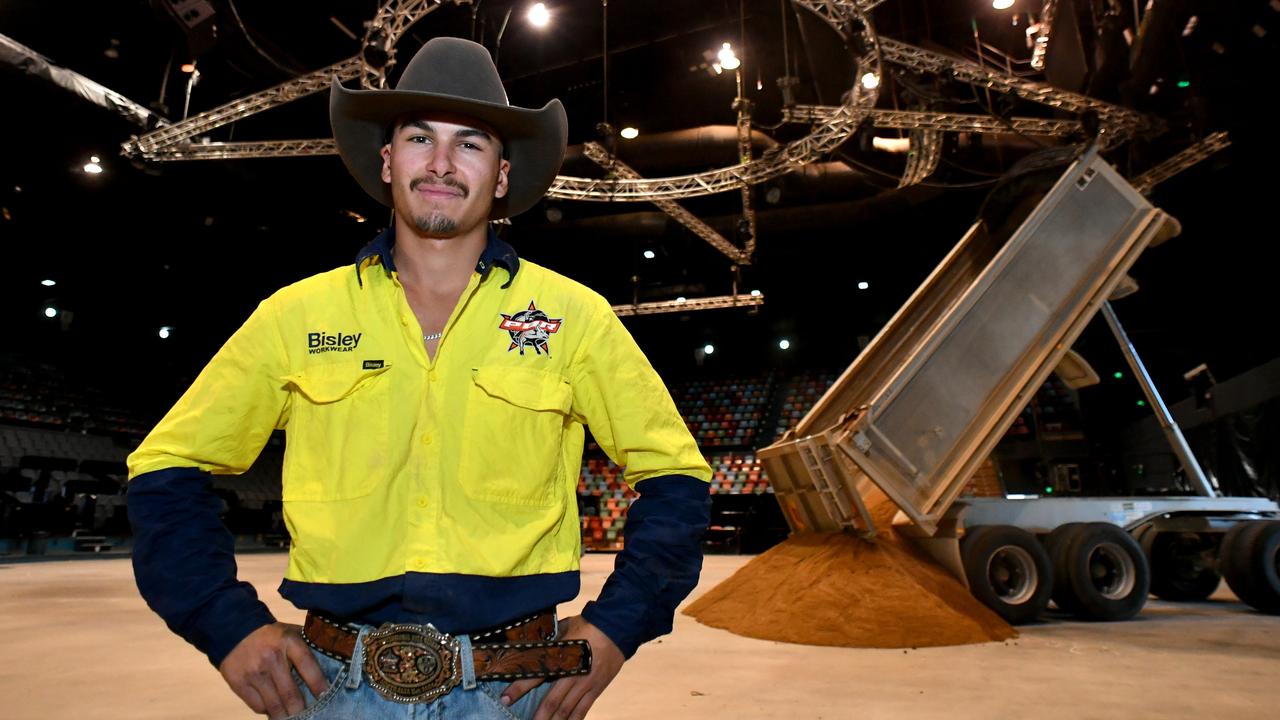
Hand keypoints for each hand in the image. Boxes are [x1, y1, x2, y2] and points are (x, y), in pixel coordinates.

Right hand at [218, 622, 327, 718]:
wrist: (234, 629)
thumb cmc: (271, 635)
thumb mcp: (291, 633)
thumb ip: (307, 647)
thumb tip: (329, 668)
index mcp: (289, 641)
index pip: (308, 667)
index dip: (319, 685)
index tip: (325, 697)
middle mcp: (271, 657)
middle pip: (290, 693)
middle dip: (301, 710)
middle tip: (309, 715)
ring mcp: (254, 672)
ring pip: (274, 705)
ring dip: (285, 716)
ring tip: (293, 718)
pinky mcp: (239, 683)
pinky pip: (258, 706)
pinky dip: (268, 710)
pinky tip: (274, 709)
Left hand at [502, 615, 624, 719]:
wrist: (616, 628)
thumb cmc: (587, 626)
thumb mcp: (564, 628)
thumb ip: (548, 640)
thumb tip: (530, 643)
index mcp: (562, 656)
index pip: (536, 675)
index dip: (519, 688)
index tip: (505, 699)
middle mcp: (573, 673)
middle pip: (552, 701)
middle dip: (538, 716)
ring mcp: (586, 683)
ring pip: (567, 709)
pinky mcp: (596, 689)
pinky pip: (583, 709)